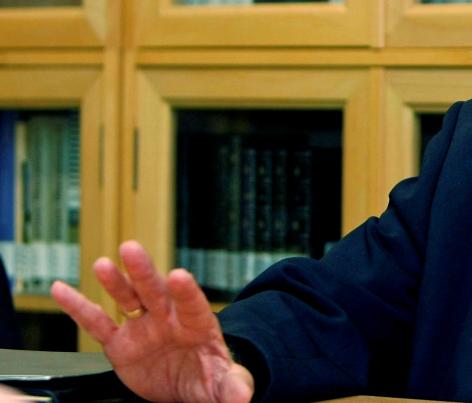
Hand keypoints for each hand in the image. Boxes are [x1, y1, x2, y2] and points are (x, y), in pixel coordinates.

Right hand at [50, 241, 254, 402]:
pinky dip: (79, 307)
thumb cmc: (209, 378)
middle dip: (144, 272)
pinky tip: (61, 289)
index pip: (193, 304)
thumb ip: (232, 386)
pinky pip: (96, 323)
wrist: (185, 387)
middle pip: (156, 291)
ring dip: (115, 282)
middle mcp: (168, 318)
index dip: (186, 291)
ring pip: (127, 299)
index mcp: (197, 324)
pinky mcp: (119, 343)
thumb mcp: (223, 383)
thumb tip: (243, 396)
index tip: (178, 275)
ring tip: (103, 265)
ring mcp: (143, 327)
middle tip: (132, 249)